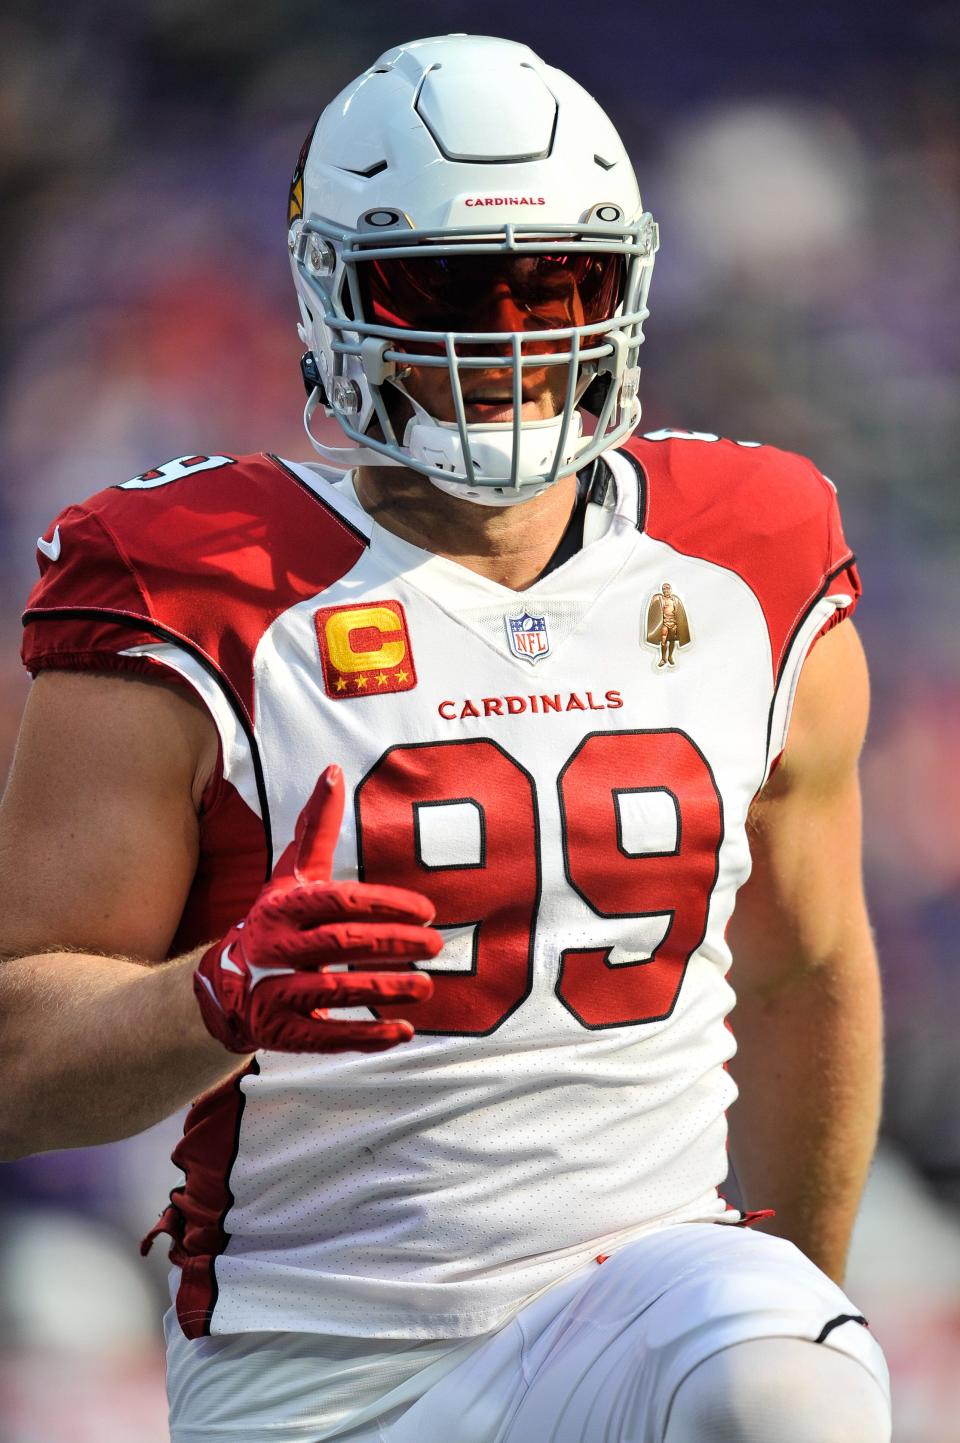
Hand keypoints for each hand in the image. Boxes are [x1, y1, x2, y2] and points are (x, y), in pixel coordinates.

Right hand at [194, 764, 438, 1052]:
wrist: (223, 986)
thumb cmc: (273, 921)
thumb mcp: (290, 877)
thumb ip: (315, 829)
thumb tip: (333, 771)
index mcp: (282, 907)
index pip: (338, 901)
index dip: (384, 905)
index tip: (426, 911)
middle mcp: (275, 948)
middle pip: (340, 944)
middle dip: (392, 944)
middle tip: (436, 946)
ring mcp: (274, 992)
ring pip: (333, 991)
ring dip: (383, 989)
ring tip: (426, 986)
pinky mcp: (281, 1032)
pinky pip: (326, 1036)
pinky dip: (365, 1037)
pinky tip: (403, 1032)